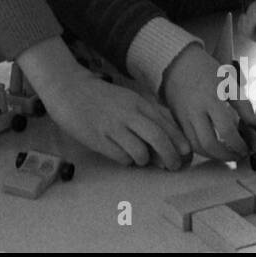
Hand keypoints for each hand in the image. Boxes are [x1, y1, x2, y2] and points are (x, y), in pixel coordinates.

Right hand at [39, 67, 189, 169]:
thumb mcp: (129, 101)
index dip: (180, 144)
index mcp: (139, 103)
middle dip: (171, 157)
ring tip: (141, 158)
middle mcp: (129, 114)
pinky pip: (121, 157)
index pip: (168, 125)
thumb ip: (148, 118)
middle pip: (159, 139)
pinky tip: (122, 154)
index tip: (186, 155)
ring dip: (145, 160)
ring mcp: (113, 126)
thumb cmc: (103, 98)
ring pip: (141, 152)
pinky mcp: (98, 139)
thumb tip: (169, 142)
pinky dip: (127, 160)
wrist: (69, 89)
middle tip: (173, 166)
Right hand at [160, 43, 248, 162]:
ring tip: (225, 153)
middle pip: (208, 144)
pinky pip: (187, 140)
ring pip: (196, 146)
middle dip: (225, 156)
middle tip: (236, 156)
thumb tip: (255, 124)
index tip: (246, 148)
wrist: (177, 62)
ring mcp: (183, 117)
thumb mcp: (229, 81)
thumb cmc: (206, 70)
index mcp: (211, 99)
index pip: (226, 130)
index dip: (238, 144)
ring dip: (212, 155)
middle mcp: (195, 111)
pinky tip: (211, 145)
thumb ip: (243, 105)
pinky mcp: (176, 120)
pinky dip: (200, 148)